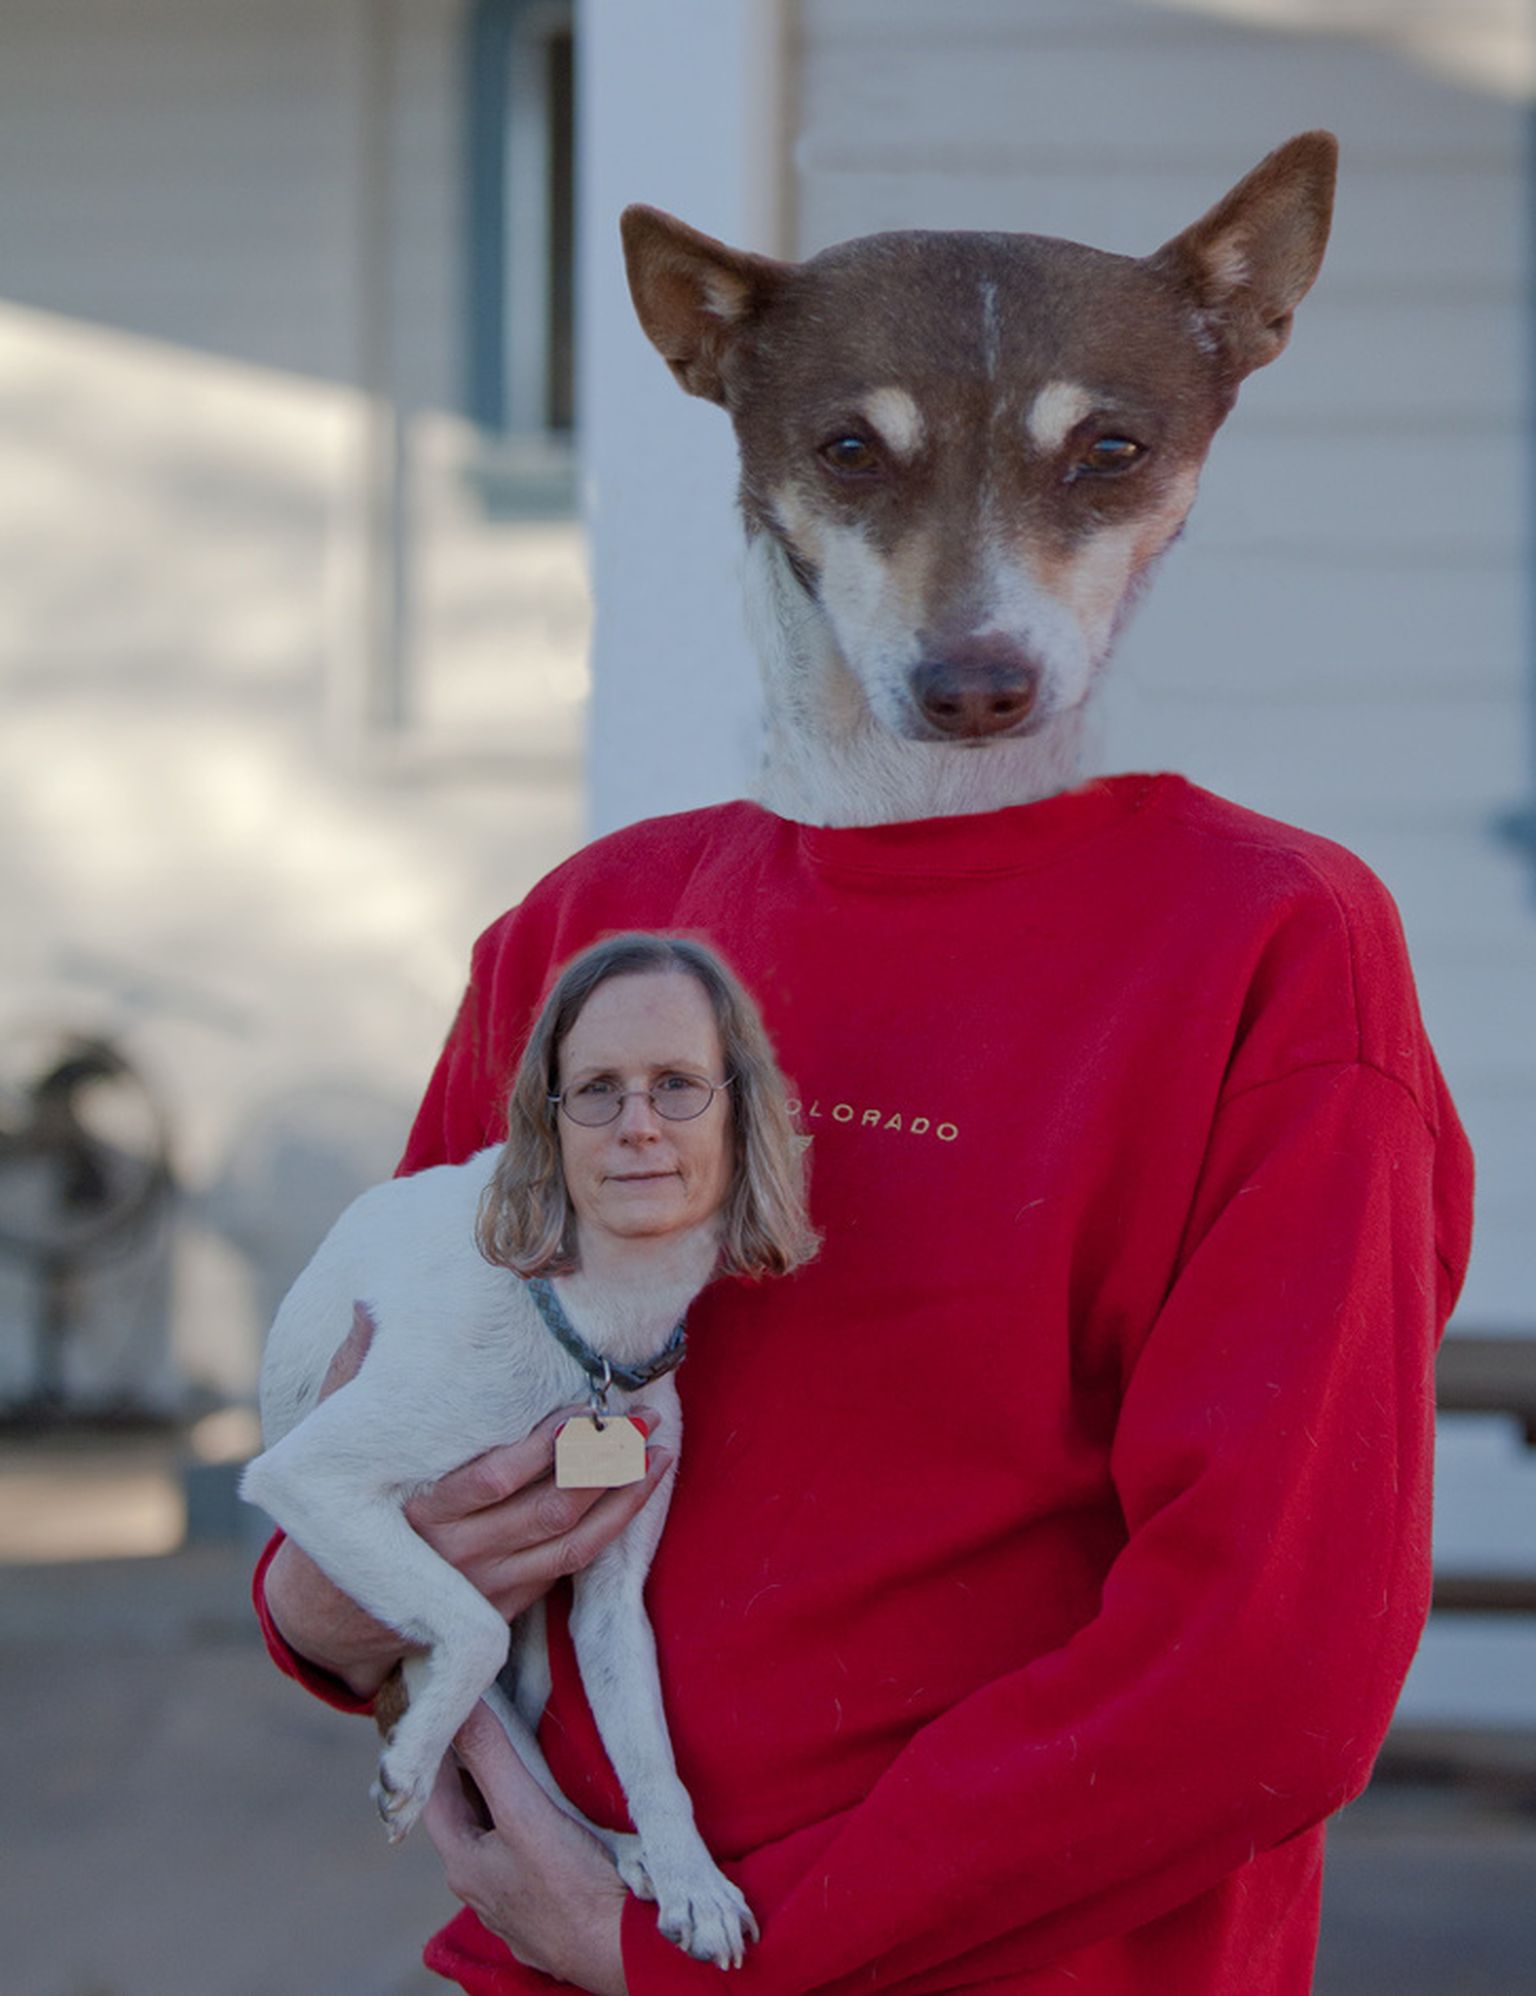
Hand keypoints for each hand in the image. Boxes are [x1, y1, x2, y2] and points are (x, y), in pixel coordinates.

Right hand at [263, 1304, 672, 1694]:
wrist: (332, 1616)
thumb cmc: (339, 1514)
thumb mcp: (332, 1447)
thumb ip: (353, 1377)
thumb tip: (368, 1307)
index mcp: (418, 1510)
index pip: (494, 1479)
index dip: (545, 1448)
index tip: (584, 1409)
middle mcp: (456, 1555)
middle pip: (546, 1509)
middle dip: (603, 1464)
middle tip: (643, 1420)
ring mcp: (485, 1586)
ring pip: (569, 1541)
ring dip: (622, 1497)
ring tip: (657, 1451)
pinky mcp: (506, 1606)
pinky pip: (571, 1568)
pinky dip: (612, 1529)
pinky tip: (640, 1491)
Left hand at [425, 1701, 629, 1994]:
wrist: (619, 1949)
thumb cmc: (570, 1886)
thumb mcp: (525, 1811)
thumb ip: (491, 1757)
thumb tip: (461, 1707)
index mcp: (463, 1863)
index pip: (434, 1794)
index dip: (440, 1753)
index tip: (450, 1715)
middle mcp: (479, 1886)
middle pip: (465, 1815)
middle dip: (471, 1771)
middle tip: (485, 1724)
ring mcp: (509, 1901)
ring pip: (494, 1836)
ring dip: (500, 1799)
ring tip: (516, 1758)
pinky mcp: (541, 1907)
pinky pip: (521, 1855)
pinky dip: (525, 1825)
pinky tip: (547, 1812)